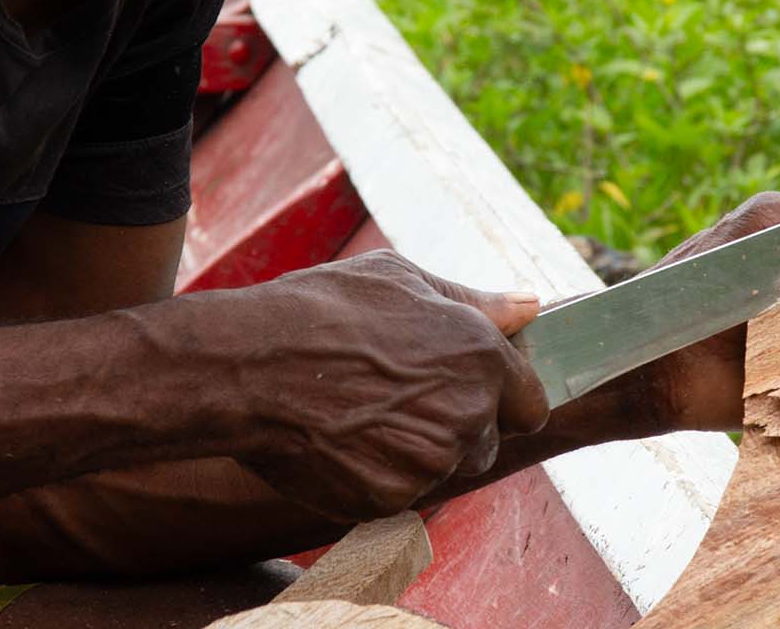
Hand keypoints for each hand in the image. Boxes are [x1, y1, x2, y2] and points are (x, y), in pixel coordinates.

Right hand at [213, 251, 550, 521]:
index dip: (502, 397)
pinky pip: (399, 493)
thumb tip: (528, 306)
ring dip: (416, 451)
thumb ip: (474, 302)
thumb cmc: (321, 310)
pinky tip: (342, 438)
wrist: (248, 366)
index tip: (467, 388)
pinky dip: (378, 474)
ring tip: (362, 411)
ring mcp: (429, 463)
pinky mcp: (389, 499)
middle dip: (455, 424)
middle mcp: (467, 414)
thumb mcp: (399, 280)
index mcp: (481, 356)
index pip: (531, 403)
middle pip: (485, 439)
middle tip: (397, 394)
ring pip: (442, 469)